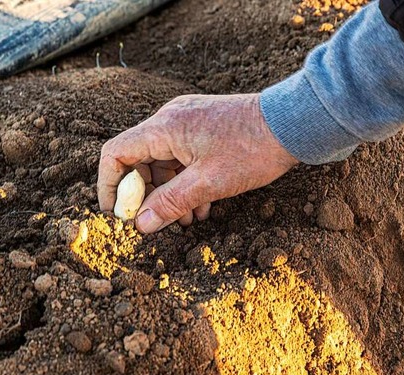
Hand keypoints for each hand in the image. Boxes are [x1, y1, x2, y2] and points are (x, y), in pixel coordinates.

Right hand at [97, 93, 298, 232]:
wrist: (294, 122)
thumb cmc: (253, 149)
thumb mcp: (208, 184)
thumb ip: (170, 203)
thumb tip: (141, 225)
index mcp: (164, 128)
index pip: (116, 153)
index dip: (109, 184)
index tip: (116, 212)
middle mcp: (169, 119)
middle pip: (138, 160)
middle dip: (146, 195)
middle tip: (157, 221)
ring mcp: (186, 121)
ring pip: (161, 161)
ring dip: (168, 192)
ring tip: (188, 220)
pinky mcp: (201, 126)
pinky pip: (180, 156)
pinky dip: (184, 182)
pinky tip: (201, 206)